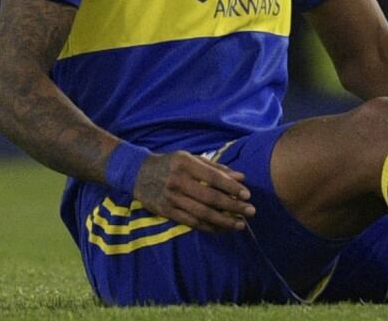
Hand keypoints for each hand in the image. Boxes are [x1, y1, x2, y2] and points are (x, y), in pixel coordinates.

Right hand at [132, 151, 254, 231]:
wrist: (137, 173)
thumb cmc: (171, 164)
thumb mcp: (191, 158)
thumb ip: (216, 168)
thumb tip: (241, 178)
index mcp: (185, 164)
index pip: (213, 178)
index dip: (231, 188)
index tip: (247, 195)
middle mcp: (178, 181)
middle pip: (210, 198)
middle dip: (233, 206)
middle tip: (250, 211)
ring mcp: (171, 198)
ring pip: (201, 213)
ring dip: (223, 221)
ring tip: (240, 224)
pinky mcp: (166, 211)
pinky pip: (191, 222)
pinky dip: (208, 227)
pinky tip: (221, 229)